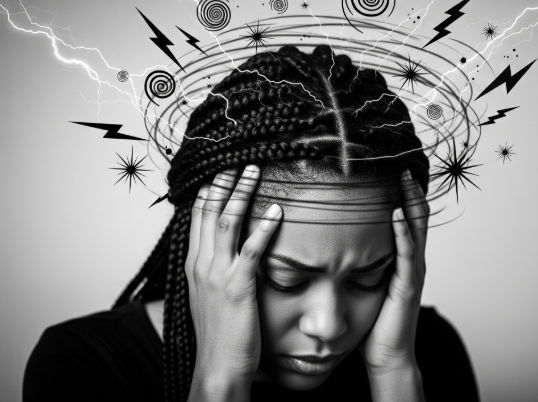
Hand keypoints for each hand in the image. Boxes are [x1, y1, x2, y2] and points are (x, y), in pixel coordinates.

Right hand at [184, 165, 282, 400]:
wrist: (218, 366)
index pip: (199, 218)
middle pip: (210, 212)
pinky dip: (263, 227)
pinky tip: (276, 209)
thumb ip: (220, 270)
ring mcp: (218, 275)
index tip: (223, 168)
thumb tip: (233, 251)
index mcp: (195, 265)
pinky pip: (252, 250)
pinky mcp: (238, 287)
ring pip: (227, 222)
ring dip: (242, 193)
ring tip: (255, 169)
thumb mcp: (213, 296)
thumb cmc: (222, 334)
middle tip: (238, 157)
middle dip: (224, 182)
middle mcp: (202, 265)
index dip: (211, 190)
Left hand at [360, 169, 428, 383]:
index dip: (401, 192)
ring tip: (404, 175)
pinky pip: (407, 253)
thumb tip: (333, 241)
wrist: (386, 356)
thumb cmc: (373, 323)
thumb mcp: (364, 283)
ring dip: (410, 200)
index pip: (404, 217)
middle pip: (416, 215)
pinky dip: (404, 231)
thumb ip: (358, 261)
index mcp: (400, 258)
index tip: (388, 167)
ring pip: (416, 228)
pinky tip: (397, 212)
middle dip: (410, 188)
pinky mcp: (407, 285)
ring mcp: (412, 272)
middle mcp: (411, 260)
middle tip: (401, 160)